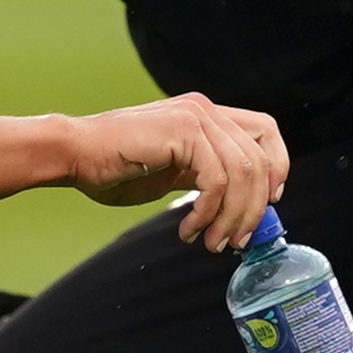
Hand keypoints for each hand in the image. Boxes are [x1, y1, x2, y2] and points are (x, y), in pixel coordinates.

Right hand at [66, 92, 287, 249]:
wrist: (75, 155)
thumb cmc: (115, 168)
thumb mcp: (174, 172)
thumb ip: (206, 177)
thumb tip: (242, 206)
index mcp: (206, 115)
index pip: (265, 132)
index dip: (277, 167)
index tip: (270, 204)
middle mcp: (205, 110)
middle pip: (259, 159)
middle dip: (254, 208)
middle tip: (235, 241)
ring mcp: (195, 116)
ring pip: (242, 173)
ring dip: (230, 217)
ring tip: (209, 242)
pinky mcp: (182, 132)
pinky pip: (216, 181)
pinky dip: (207, 213)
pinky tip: (188, 229)